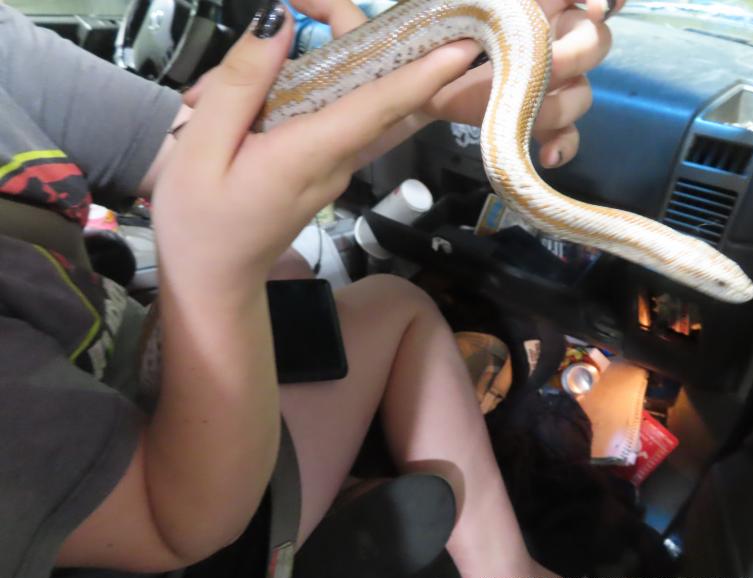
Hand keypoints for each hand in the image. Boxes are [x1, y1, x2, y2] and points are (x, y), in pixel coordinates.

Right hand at [155, 3, 478, 286]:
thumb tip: (281, 25)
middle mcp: (338, 159)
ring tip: (268, 46)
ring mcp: (335, 167)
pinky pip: (332, 119)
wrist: (213, 284)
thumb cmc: (199, 224)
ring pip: (350, 101)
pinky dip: (304, 91)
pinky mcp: (324, 170)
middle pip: (373, 90)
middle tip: (310, 1)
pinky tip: (259, 86)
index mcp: (311, 152)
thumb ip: (241, 84)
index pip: (380, 105)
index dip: (422, 73)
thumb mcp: (201, 149)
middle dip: (361, 36)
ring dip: (320, 64)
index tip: (461, 46)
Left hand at [284, 0, 622, 168]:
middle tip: (552, 62)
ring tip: (532, 117)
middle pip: (586, 39)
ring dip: (562, 102)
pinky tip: (547, 154)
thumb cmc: (374, 80)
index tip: (593, 2)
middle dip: (575, 49)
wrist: (366, 133)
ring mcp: (529, 89)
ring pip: (579, 90)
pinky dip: (563, 142)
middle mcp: (521, 45)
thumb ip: (341, 13)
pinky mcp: (525, 126)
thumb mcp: (360, 42)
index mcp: (491, 14)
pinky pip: (565, 132)